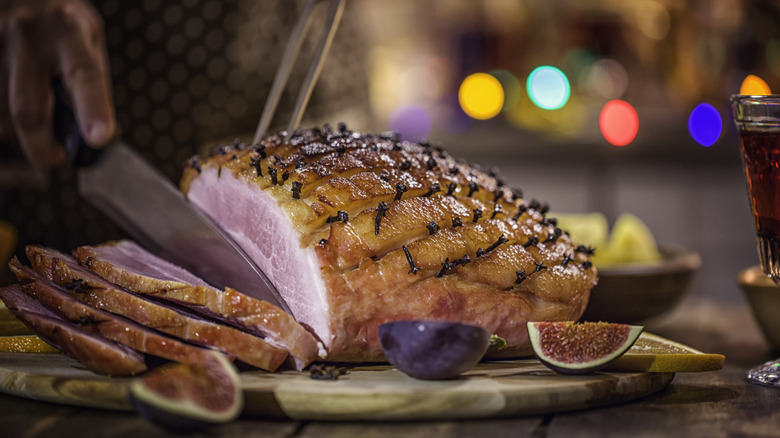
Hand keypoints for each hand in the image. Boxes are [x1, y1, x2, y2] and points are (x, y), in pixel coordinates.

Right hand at [0, 0, 114, 167]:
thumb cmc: (57, 19)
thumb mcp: (87, 35)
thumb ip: (89, 78)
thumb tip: (87, 133)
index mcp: (68, 30)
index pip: (84, 74)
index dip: (93, 109)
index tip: (99, 138)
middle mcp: (26, 35)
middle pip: (28, 111)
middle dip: (42, 148)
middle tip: (54, 156)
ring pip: (2, 116)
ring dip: (18, 133)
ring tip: (33, 119)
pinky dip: (2, 120)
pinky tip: (10, 108)